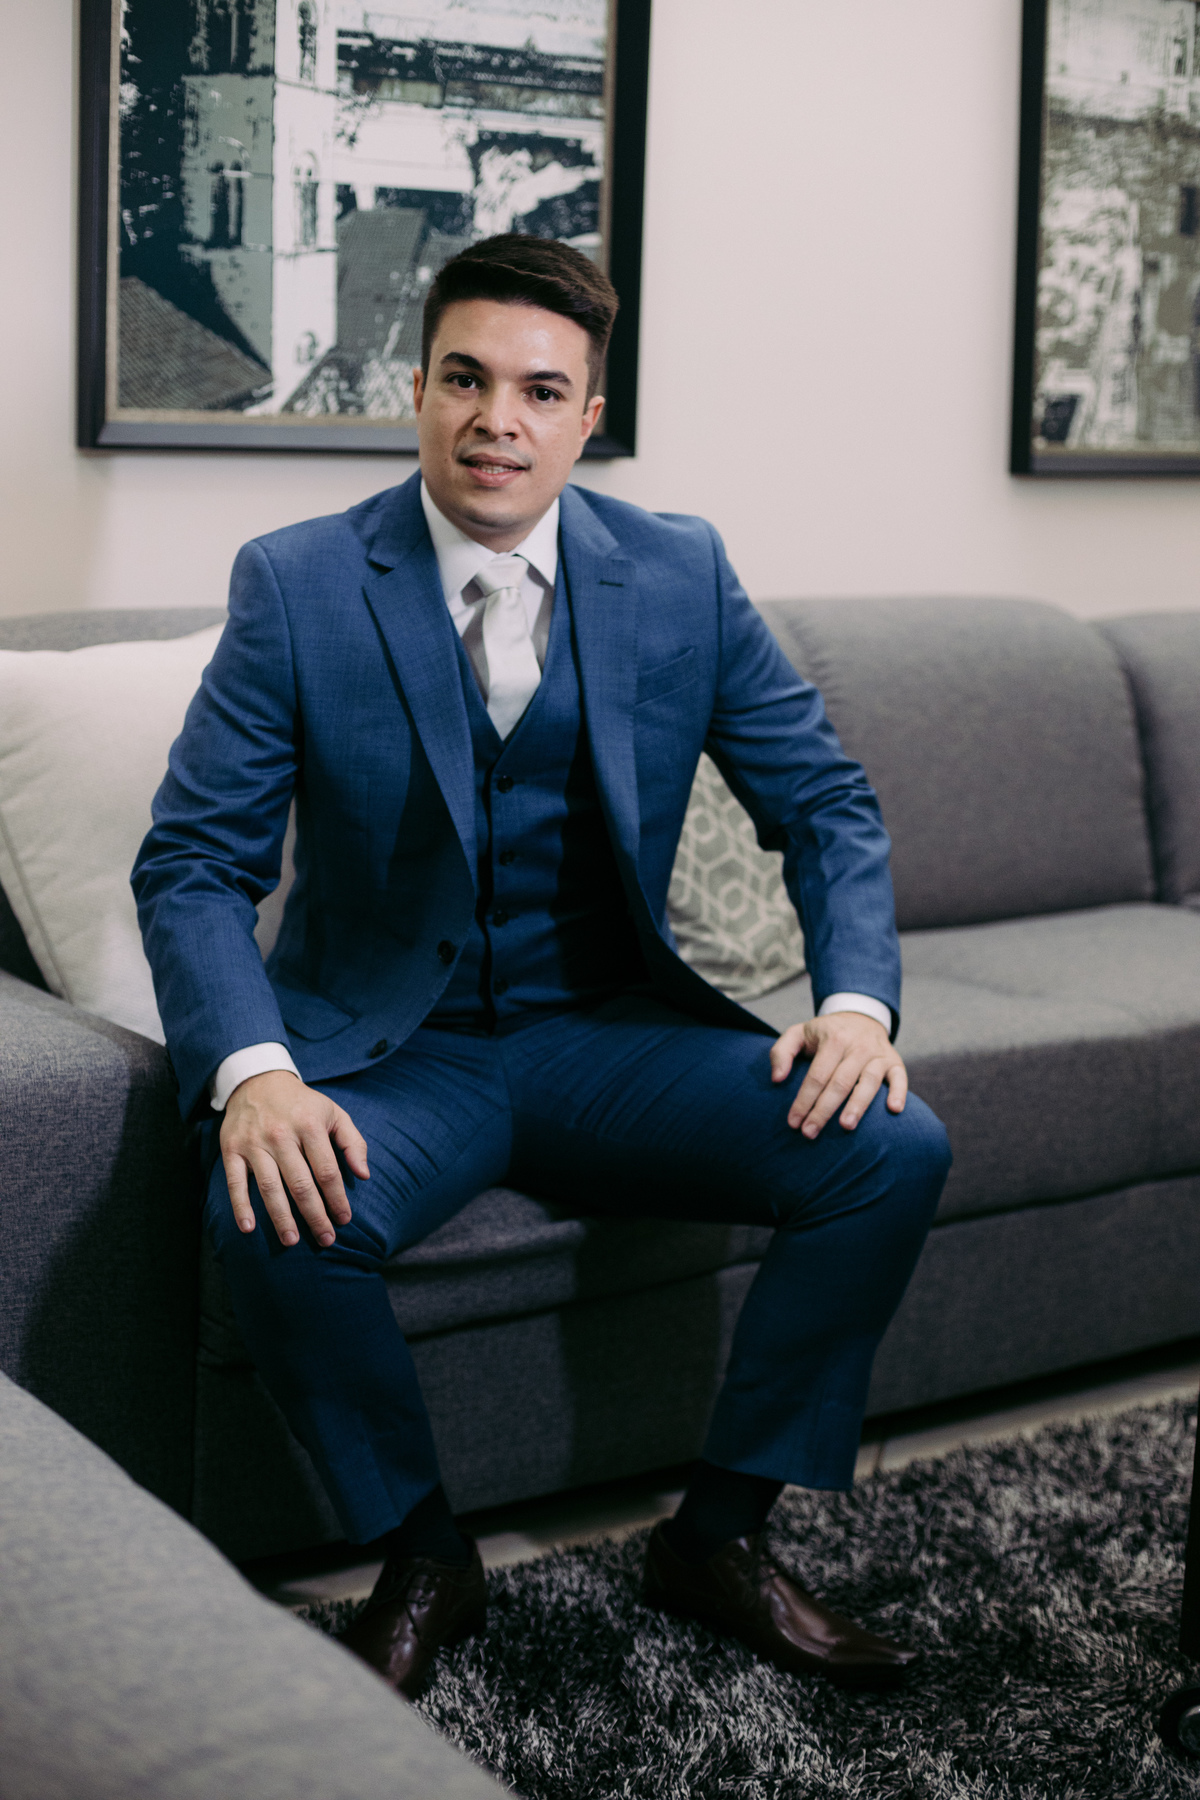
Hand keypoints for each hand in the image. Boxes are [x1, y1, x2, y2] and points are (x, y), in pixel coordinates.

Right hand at [219, 1070, 369, 1247]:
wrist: (258, 1081)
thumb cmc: (302, 1104)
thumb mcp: (334, 1113)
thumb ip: (354, 1142)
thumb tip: (364, 1175)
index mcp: (309, 1126)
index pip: (327, 1171)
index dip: (337, 1198)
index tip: (344, 1219)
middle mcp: (281, 1135)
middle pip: (300, 1183)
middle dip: (314, 1215)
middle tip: (325, 1240)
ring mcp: (254, 1143)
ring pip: (269, 1186)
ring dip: (280, 1216)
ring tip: (291, 1241)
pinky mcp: (231, 1148)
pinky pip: (235, 1181)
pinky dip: (240, 1205)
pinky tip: (248, 1227)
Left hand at [770, 1012, 906, 1138]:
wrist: (860, 1016)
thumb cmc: (825, 1033)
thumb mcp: (799, 1033)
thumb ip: (781, 1052)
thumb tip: (777, 1078)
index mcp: (833, 1039)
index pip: (816, 1075)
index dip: (804, 1100)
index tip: (793, 1122)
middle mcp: (857, 1046)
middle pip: (840, 1082)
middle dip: (824, 1110)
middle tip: (810, 1133)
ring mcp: (878, 1054)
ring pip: (869, 1081)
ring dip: (858, 1105)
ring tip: (846, 1126)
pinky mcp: (894, 1061)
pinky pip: (900, 1077)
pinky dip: (899, 1092)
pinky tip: (894, 1110)